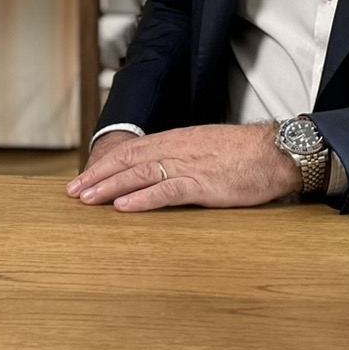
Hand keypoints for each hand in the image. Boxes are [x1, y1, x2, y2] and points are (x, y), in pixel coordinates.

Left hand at [65, 123, 300, 211]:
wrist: (276, 152)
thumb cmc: (244, 154)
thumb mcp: (205, 150)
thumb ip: (180, 158)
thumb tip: (157, 173)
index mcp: (175, 141)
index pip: (130, 150)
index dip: (103, 165)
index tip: (82, 179)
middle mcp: (176, 149)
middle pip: (127, 160)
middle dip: (97, 177)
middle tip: (72, 193)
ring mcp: (189, 166)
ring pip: (140, 174)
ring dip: (110, 188)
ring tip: (87, 200)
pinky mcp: (204, 185)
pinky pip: (167, 191)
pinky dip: (142, 199)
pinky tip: (123, 208)